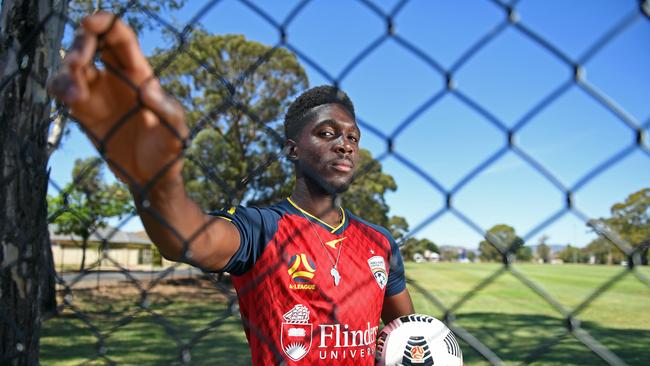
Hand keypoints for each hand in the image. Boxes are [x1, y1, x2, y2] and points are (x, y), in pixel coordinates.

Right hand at [49, 12, 187, 189]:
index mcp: (140, 73)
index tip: (90, 23)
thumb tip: (147, 89)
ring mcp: (97, 92)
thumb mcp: (176, 130)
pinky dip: (60, 88)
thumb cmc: (169, 151)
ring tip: (74, 96)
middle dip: (80, 45)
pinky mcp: (83, 111)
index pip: (121, 38)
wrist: (151, 177)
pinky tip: (70, 99)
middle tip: (78, 63)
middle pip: (91, 44)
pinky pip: (63, 89)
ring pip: (72, 66)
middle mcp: (116, 77)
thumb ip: (166, 111)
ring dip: (66, 72)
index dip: (106, 24)